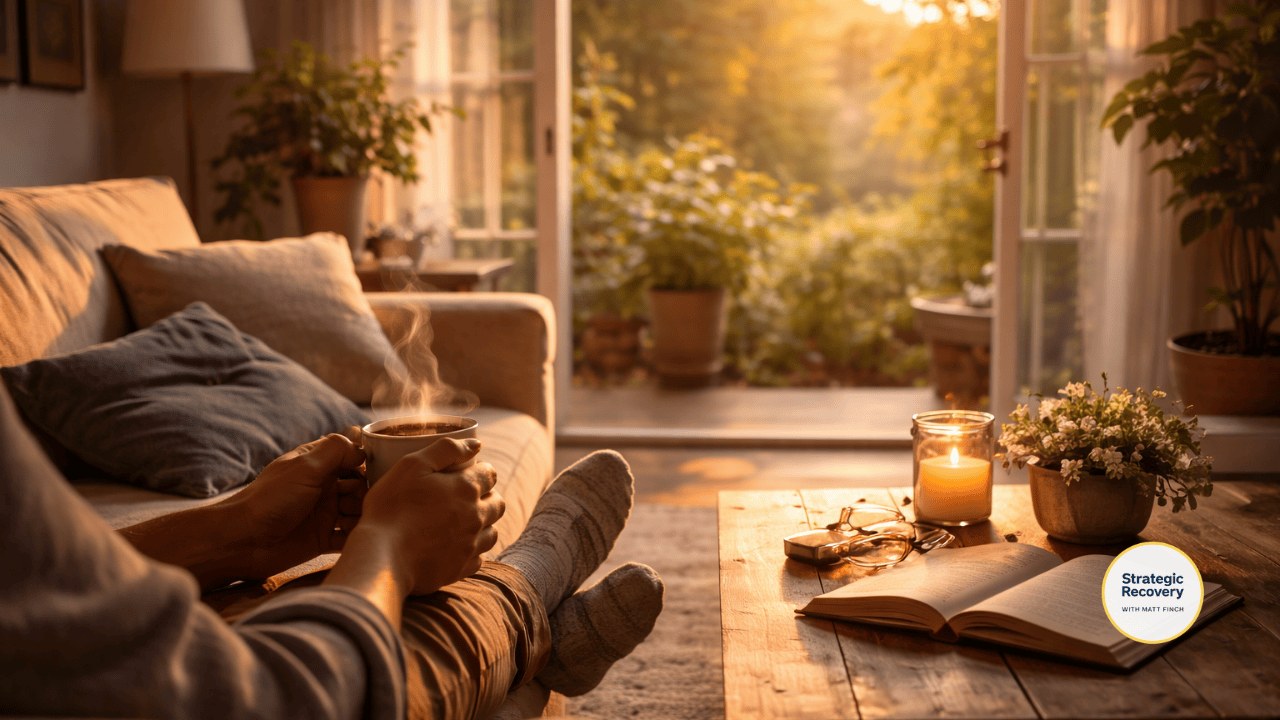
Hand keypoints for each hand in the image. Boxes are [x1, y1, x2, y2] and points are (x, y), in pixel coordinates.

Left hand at [221, 433, 367, 579]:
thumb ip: (337, 450)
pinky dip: (357, 536)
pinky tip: (361, 537)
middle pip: (360, 485)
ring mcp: (324, 513)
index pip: (352, 456)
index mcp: (317, 465)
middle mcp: (323, 487)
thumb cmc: (270, 499)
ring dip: (364, 515)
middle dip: (370, 491)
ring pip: (358, 511)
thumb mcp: (306, 466)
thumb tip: (364, 449)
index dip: (368, 462)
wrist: (242, 541)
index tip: (381, 468)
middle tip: (370, 499)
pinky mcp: (322, 539)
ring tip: (362, 519)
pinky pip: (348, 537)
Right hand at [357, 437, 504, 594]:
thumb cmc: (391, 507)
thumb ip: (446, 449)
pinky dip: (472, 551)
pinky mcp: (461, 568)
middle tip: (466, 497)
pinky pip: (478, 558)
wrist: (381, 556)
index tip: (468, 473)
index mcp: (466, 489)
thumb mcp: (412, 465)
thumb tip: (476, 445)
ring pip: (492, 532)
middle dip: (488, 497)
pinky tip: (455, 547)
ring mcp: (470, 545)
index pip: (490, 475)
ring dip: (484, 524)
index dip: (481, 471)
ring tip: (463, 522)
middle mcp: (476, 517)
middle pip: (498, 504)